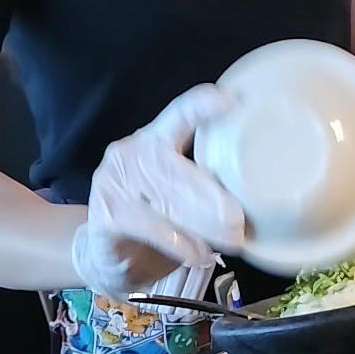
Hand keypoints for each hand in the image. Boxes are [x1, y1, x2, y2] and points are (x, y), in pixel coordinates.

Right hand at [71, 84, 244, 296]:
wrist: (103, 254)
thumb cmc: (152, 219)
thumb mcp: (177, 193)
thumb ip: (201, 185)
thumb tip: (251, 201)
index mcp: (153, 140)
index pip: (178, 114)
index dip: (201, 105)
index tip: (231, 99)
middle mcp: (131, 154)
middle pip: (179, 170)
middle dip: (212, 198)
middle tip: (239, 221)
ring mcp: (115, 182)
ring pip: (168, 202)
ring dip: (203, 225)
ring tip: (229, 241)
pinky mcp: (107, 214)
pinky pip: (153, 228)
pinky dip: (180, 244)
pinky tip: (198, 254)